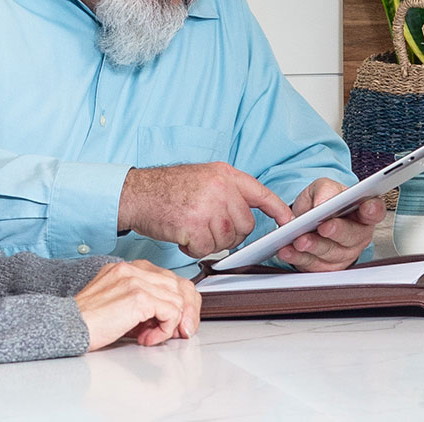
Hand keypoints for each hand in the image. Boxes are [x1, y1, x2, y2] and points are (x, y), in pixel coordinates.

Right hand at [74, 260, 201, 350]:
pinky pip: (171, 312)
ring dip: (170, 324)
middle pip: (179, 285)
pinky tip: (146, 338)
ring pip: (178, 299)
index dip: (178, 301)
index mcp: (126, 268)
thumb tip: (169, 316)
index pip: (168, 277)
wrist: (68, 327)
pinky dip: (164, 330)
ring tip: (150, 336)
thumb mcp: (119, 305)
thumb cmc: (87, 321)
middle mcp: (132, 269)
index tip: (175, 322)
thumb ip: (143, 303)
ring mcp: (135, 280)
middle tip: (175, 332)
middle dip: (183, 313)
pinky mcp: (138, 297)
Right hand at [119, 162, 293, 257]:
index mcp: (224, 174)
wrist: (135, 193)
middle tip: (207, 226)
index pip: (261, 193)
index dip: (278, 209)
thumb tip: (246, 214)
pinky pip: (207, 249)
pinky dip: (195, 248)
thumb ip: (226, 191)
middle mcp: (220, 187)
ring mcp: (208, 206)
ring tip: (190, 226)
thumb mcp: (202, 177)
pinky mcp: (195, 225)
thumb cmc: (165, 189)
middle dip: (229, 232)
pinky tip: (182, 234)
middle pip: (245, 225)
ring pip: (227, 239)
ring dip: (209, 240)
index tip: (289, 222)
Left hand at [277, 177, 384, 271]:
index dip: (373, 210)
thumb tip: (323, 203)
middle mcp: (358, 235)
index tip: (367, 206)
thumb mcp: (322, 187)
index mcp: (362, 212)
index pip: (374, 211)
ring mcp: (344, 254)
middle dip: (337, 231)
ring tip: (299, 240)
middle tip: (323, 227)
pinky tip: (288, 250)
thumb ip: (325, 190)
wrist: (305, 219)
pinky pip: (313, 265)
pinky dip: (298, 258)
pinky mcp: (327, 267)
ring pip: (331, 253)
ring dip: (314, 247)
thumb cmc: (321, 202)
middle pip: (352, 235)